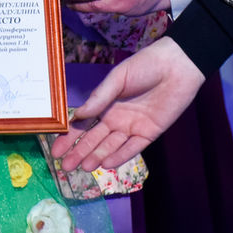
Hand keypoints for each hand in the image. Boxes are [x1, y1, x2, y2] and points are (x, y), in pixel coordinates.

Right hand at [51, 38, 203, 170]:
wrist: (177, 66)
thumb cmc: (145, 65)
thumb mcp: (118, 77)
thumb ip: (99, 98)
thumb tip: (78, 116)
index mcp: (106, 103)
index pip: (83, 124)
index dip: (69, 137)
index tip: (56, 150)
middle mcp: (116, 118)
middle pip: (94, 139)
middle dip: (79, 152)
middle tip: (65, 167)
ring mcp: (132, 127)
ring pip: (110, 145)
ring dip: (97, 156)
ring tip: (83, 167)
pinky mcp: (149, 133)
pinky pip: (132, 148)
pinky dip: (120, 156)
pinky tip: (106, 164)